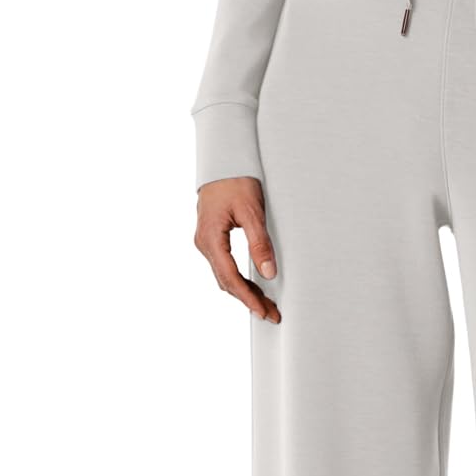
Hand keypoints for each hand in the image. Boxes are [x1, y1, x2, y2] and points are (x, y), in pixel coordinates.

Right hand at [194, 176, 279, 321]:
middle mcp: (204, 243)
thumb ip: (260, 243)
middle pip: (226, 281)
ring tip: (265, 304)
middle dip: (248, 299)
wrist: (223, 162)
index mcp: (211, 239)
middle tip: (271, 314)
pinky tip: (253, 286)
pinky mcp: (212, 238)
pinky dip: (238, 279)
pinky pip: (224, 266)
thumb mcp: (252, 212)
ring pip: (224, 276)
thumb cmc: (236, 182)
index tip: (264, 311)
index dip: (248, 297)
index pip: (230, 277)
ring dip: (243, 291)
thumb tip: (268, 272)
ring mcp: (206, 242)